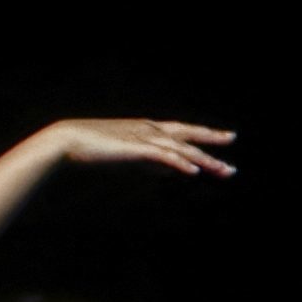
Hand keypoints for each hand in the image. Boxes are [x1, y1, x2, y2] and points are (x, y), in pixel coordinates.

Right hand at [33, 119, 235, 176]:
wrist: (67, 141)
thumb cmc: (95, 150)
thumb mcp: (131, 157)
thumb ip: (153, 162)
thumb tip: (173, 170)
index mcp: (148, 129)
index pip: (183, 131)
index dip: (205, 134)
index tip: (226, 136)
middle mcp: (149, 130)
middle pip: (188, 136)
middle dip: (212, 140)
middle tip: (233, 140)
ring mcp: (143, 137)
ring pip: (181, 148)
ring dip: (204, 160)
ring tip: (225, 170)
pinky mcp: (135, 148)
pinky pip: (163, 157)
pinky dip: (180, 163)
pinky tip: (194, 172)